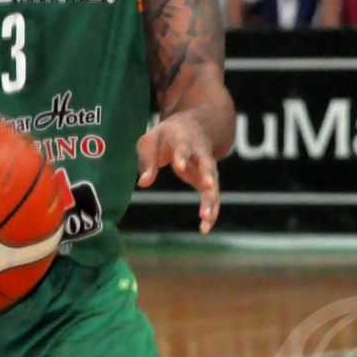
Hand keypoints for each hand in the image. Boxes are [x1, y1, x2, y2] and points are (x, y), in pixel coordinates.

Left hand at [136, 113, 219, 233]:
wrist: (193, 127)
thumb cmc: (166, 136)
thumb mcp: (150, 141)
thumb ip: (147, 161)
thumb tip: (143, 183)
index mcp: (183, 139)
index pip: (183, 147)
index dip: (182, 156)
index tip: (179, 166)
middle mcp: (200, 153)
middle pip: (206, 164)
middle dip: (208, 175)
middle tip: (208, 186)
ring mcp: (208, 167)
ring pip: (213, 184)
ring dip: (211, 200)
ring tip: (206, 218)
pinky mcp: (210, 181)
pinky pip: (212, 197)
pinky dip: (211, 212)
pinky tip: (205, 229)